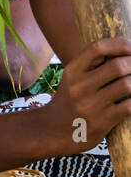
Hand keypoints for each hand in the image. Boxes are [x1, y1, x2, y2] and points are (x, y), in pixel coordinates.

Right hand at [44, 38, 130, 155]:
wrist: (52, 132)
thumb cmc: (69, 102)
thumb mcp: (72, 80)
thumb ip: (92, 66)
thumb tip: (123, 52)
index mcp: (72, 71)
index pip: (97, 48)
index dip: (119, 44)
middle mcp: (79, 86)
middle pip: (117, 66)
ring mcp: (90, 105)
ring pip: (127, 85)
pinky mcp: (102, 122)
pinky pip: (130, 106)